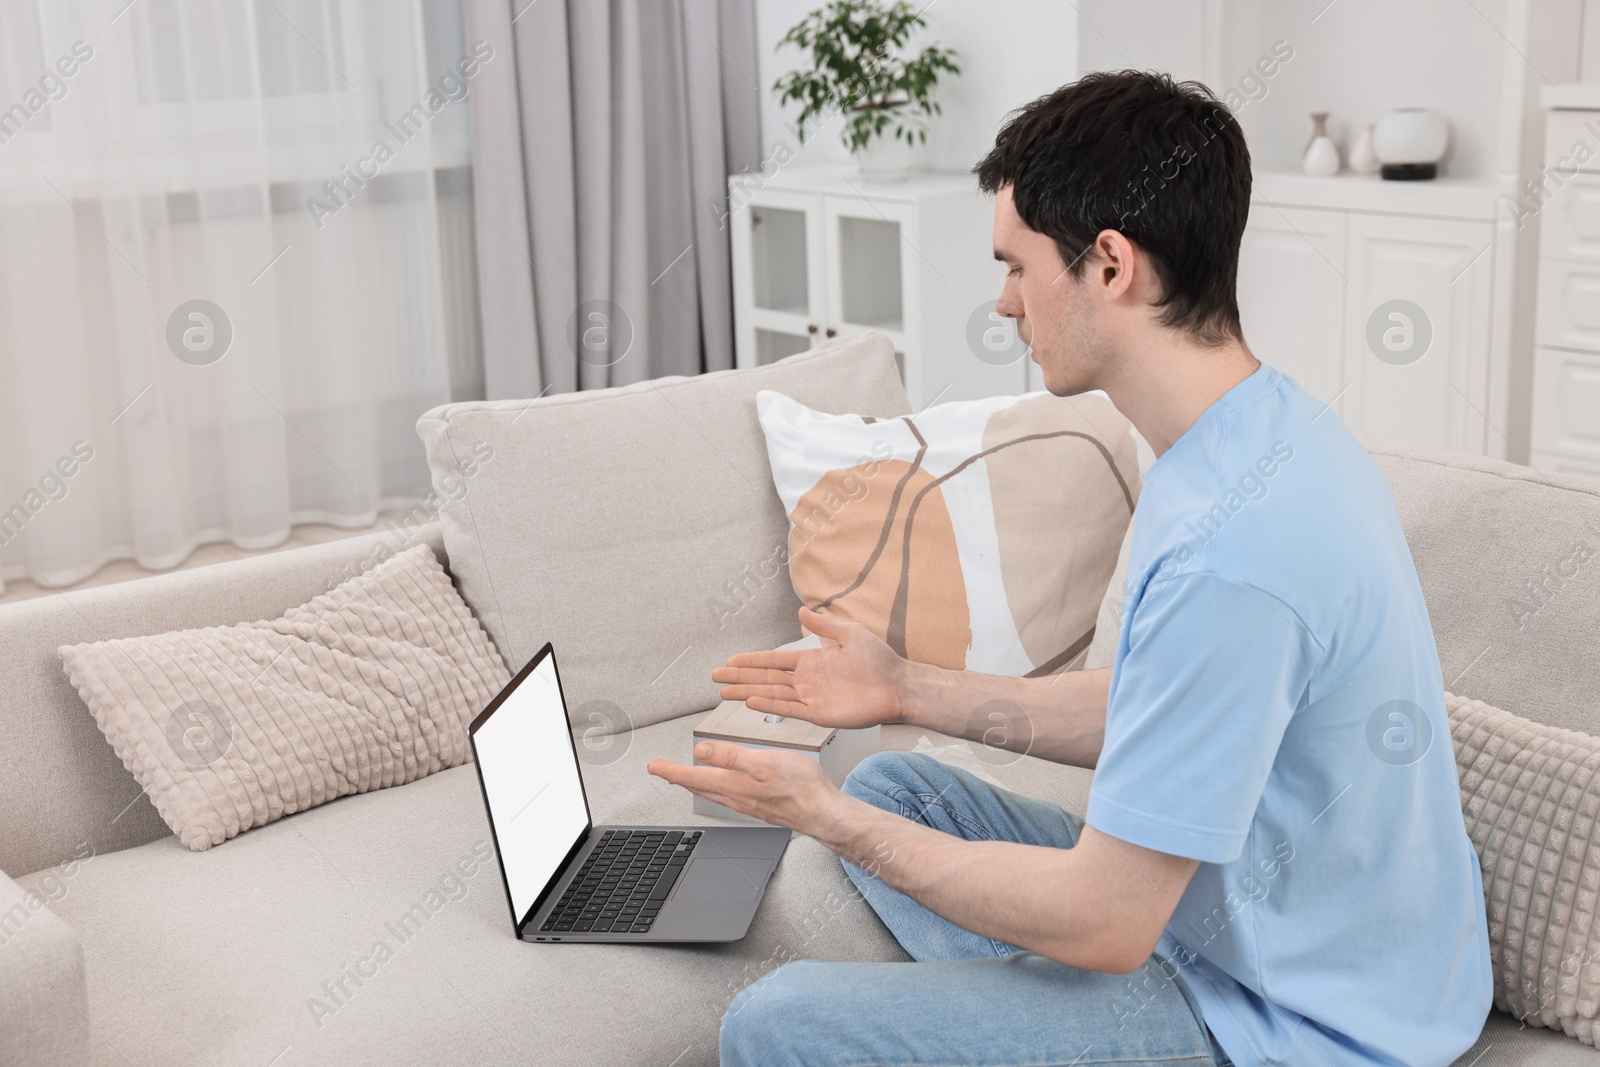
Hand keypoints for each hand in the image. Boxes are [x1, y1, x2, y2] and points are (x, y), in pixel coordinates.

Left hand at [647, 741, 844, 833]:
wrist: (823, 813)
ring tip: (685, 778)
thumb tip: (701, 751)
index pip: (691, 777)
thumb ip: (730, 756)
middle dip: (677, 779)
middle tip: (662, 772)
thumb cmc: (800, 787)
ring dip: (694, 784)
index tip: (653, 766)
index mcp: (732, 784)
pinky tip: (722, 787)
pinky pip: (727, 797)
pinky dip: (715, 789)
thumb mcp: (763, 761)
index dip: (669, 770)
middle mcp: (735, 797)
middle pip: (698, 787)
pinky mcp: (759, 806)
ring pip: (711, 793)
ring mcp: (746, 804)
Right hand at [711, 606, 907, 728]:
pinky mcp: (820, 714)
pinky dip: (769, 706)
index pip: (774, 660)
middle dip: (740, 676)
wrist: (898, 685)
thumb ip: (824, 625)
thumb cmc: (879, 660)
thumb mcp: (849, 633)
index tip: (730, 660)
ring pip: (771, 694)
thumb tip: (802, 611)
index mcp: (812, 661)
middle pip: (765, 678)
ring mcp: (811, 698)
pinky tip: (751, 701)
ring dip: (747, 692)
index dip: (752, 660)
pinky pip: (789, 710)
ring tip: (723, 692)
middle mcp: (807, 681)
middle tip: (715, 676)